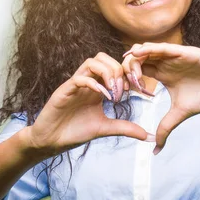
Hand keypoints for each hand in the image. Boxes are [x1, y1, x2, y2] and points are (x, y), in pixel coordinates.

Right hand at [26, 52, 154, 157]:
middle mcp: (87, 81)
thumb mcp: (106, 128)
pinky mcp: (63, 91)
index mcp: (98, 87)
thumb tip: (148, 136)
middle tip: (125, 90)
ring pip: (92, 61)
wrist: (51, 142)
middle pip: (104, 57)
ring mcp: (75, 84)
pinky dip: (93, 84)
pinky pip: (79, 78)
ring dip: (107, 73)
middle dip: (119, 70)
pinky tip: (102, 97)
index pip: (115, 67)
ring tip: (114, 92)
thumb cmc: (76, 131)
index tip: (139, 91)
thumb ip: (126, 128)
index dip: (129, 74)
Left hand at [123, 43, 199, 153]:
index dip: (126, 80)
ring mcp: (173, 56)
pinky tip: (137, 55)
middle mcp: (165, 64)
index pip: (136, 71)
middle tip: (127, 87)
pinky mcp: (183, 52)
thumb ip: (165, 128)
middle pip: (135, 59)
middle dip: (125, 70)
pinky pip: (161, 46)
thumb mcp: (180, 114)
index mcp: (163, 75)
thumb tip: (155, 151)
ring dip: (133, 59)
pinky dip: (147, 48)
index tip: (123, 95)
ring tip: (132, 75)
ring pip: (144, 49)